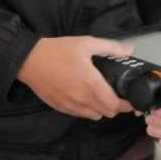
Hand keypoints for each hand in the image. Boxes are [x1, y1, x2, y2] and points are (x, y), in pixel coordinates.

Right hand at [17, 36, 134, 119]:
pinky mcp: (60, 107)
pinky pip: (80, 115)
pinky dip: (88, 110)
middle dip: (117, 108)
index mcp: (91, 83)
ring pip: (94, 116)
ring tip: (104, 98)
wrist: (29, 60)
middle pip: (107, 113)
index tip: (132, 100)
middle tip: (121, 98)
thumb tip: (129, 50)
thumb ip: (110, 47)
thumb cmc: (58, 51)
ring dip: (103, 110)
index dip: (126, 105)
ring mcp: (70, 105)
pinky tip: (88, 98)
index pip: (114, 104)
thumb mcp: (86, 43)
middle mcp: (82, 98)